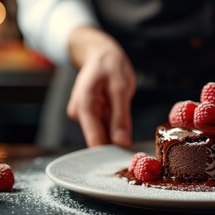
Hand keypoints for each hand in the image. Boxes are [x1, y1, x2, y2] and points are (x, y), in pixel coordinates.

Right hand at [67, 26, 135, 147]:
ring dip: (116, 134)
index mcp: (84, 106)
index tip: (125, 163)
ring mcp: (85, 113)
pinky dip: (115, 127)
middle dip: (115, 146)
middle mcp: (80, 113)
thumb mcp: (121, 88)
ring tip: (129, 130)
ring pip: (103, 133)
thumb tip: (122, 143)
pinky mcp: (92, 113)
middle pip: (98, 138)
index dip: (109, 154)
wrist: (101, 52)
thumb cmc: (111, 65)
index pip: (94, 140)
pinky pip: (105, 125)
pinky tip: (122, 123)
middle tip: (134, 153)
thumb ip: (121, 117)